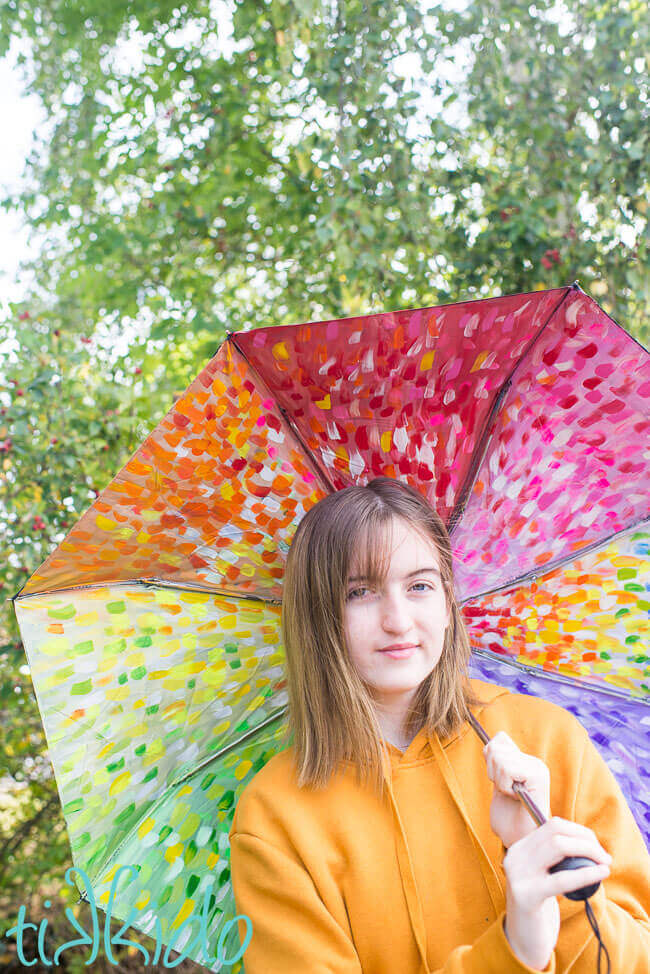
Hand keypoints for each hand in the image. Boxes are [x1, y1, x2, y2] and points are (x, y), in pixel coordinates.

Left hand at [484, 731, 550, 848]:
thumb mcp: (497, 784)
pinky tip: (515, 797)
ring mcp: (538, 768)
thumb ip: (496, 762)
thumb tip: (496, 739)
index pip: (499, 740)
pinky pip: (507, 770)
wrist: (518, 841)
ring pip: (500, 759)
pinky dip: (504, 785)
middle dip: (492, 772)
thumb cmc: (508, 819)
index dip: (490, 761)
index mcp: (525, 762)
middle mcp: (534, 762)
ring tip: (511, 795)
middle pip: (496, 748)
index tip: (499, 781)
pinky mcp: (538, 776)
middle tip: (506, 791)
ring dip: (499, 781)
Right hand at [503, 816, 611, 970]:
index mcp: (519, 848)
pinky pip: (562, 879)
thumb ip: (554, 857)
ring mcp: (518, 875)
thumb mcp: (542, 874)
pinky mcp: (527, 896)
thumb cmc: (540, 904)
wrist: (522, 938)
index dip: (579, 831)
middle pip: (556, 832)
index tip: (596, 844)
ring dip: (588, 851)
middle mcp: (515, 856)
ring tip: (605, 864)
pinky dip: (586, 873)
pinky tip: (601, 874)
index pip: (552, 825)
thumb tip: (587, 842)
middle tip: (605, 856)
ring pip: (558, 847)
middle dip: (586, 840)